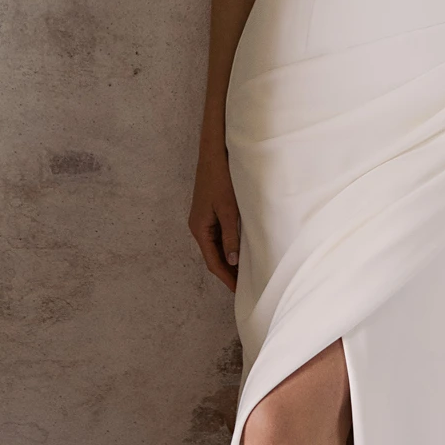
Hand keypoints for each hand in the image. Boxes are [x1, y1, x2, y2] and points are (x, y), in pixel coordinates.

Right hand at [189, 139, 240, 288]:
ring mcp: (204, 220)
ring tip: (245, 273)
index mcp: (199, 228)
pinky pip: (219, 235)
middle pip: (214, 256)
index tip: (238, 290)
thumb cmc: (221, 179)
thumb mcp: (228, 210)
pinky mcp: (211, 212)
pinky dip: (229, 246)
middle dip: (227, 272)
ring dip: (229, 260)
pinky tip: (241, 251)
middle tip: (245, 286)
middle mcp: (199, 226)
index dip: (225, 277)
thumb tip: (231, 261)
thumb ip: (230, 236)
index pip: (213, 261)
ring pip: (217, 247)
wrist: (215, 154)